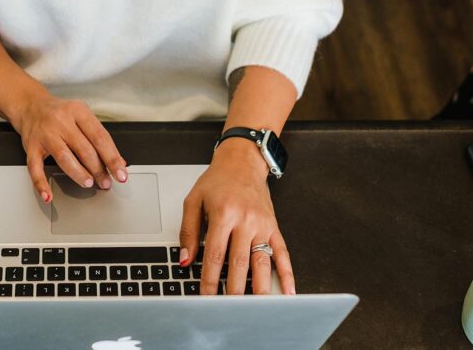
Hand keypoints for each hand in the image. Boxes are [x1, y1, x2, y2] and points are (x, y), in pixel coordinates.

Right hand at [12, 94, 127, 201]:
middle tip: (106, 182)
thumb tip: (118, 163)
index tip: (120, 173)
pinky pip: (35, 168)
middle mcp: (61, 121)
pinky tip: (48, 195)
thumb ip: (99, 138)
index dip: (112, 158)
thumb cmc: (60, 114)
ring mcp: (45, 134)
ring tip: (89, 183)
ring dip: (79, 174)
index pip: (100, 137)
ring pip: (64, 157)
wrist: (30, 106)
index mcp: (78, 111)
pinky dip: (41, 184)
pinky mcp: (31, 146)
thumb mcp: (82, 118)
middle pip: (84, 149)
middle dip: (98, 169)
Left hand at [179, 140, 295, 294]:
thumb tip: (185, 260)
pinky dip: (286, 273)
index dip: (210, 279)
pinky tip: (288, 290)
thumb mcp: (194, 200)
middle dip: (234, 290)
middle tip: (229, 310)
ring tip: (257, 308)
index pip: (216, 254)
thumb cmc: (217, 181)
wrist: (242, 162)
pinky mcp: (274, 226)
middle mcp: (246, 219)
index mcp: (224, 213)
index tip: (206, 298)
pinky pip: (282, 252)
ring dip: (259, 287)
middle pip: (239, 262)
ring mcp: (262, 224)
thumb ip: (188, 232)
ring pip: (262, 261)